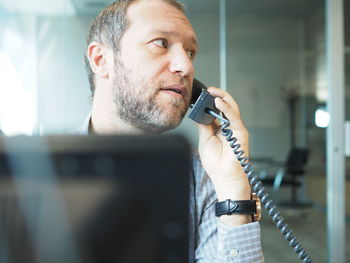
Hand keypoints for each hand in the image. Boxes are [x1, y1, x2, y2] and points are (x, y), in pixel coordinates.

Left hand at [197, 87, 251, 224]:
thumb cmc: (216, 164)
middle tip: (208, 90)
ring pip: (231, 108)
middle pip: (225, 106)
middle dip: (217, 96)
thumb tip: (198, 113)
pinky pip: (234, 117)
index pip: (216, 110)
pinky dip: (227, 108)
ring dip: (222, 98)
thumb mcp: (204, 140)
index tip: (201, 95)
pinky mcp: (241, 133)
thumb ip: (203, 126)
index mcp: (220, 128)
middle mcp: (229, 127)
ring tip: (213, 92)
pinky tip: (219, 102)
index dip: (210, 101)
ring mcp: (236, 129)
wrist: (224, 178)